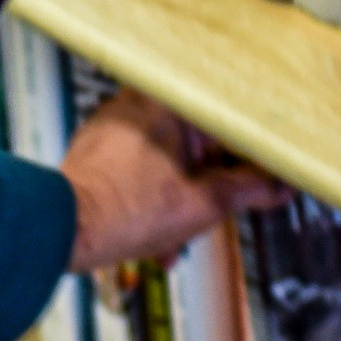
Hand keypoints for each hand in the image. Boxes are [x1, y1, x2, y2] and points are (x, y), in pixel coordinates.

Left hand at [60, 88, 287, 273]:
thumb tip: (278, 185)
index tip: (268, 174)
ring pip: (172, 158)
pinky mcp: (100, 146)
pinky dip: (155, 194)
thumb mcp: (202, 205)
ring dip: (182, 198)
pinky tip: (157, 236)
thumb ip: (247, 190)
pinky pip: (143, 165)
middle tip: (223, 212)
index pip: (229, 122)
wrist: (62, 228)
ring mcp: (117, 123)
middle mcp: (141, 102)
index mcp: (170, 103)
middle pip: (200, 142)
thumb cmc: (122, 211)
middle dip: (212, 186)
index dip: (253, 155)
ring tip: (179, 239)